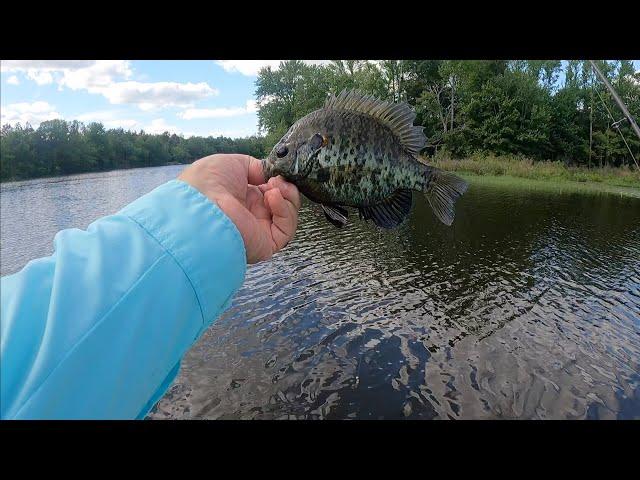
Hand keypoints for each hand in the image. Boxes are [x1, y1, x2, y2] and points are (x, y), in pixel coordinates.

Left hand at [178, 154, 300, 263]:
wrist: (198, 205)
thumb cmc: (207, 182)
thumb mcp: (233, 164)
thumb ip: (256, 167)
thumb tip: (270, 175)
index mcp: (241, 200)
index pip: (270, 193)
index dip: (277, 182)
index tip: (276, 173)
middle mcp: (250, 217)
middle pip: (282, 205)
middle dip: (286, 190)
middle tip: (278, 180)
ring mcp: (258, 231)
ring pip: (287, 218)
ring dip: (288, 199)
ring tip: (275, 188)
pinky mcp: (265, 244)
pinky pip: (285, 230)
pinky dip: (285, 211)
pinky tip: (272, 197)